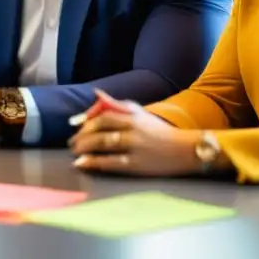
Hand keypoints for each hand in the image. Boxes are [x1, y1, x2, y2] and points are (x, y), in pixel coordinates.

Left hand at [69, 90, 202, 175]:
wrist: (187, 150)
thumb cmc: (160, 131)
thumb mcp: (140, 113)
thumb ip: (117, 104)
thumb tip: (96, 93)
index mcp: (132, 116)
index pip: (103, 116)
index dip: (85, 121)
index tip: (73, 126)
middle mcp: (133, 129)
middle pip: (100, 130)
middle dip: (82, 137)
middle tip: (71, 143)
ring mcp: (135, 147)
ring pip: (104, 144)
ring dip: (84, 148)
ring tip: (74, 153)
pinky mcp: (138, 165)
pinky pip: (112, 162)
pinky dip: (94, 162)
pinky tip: (82, 164)